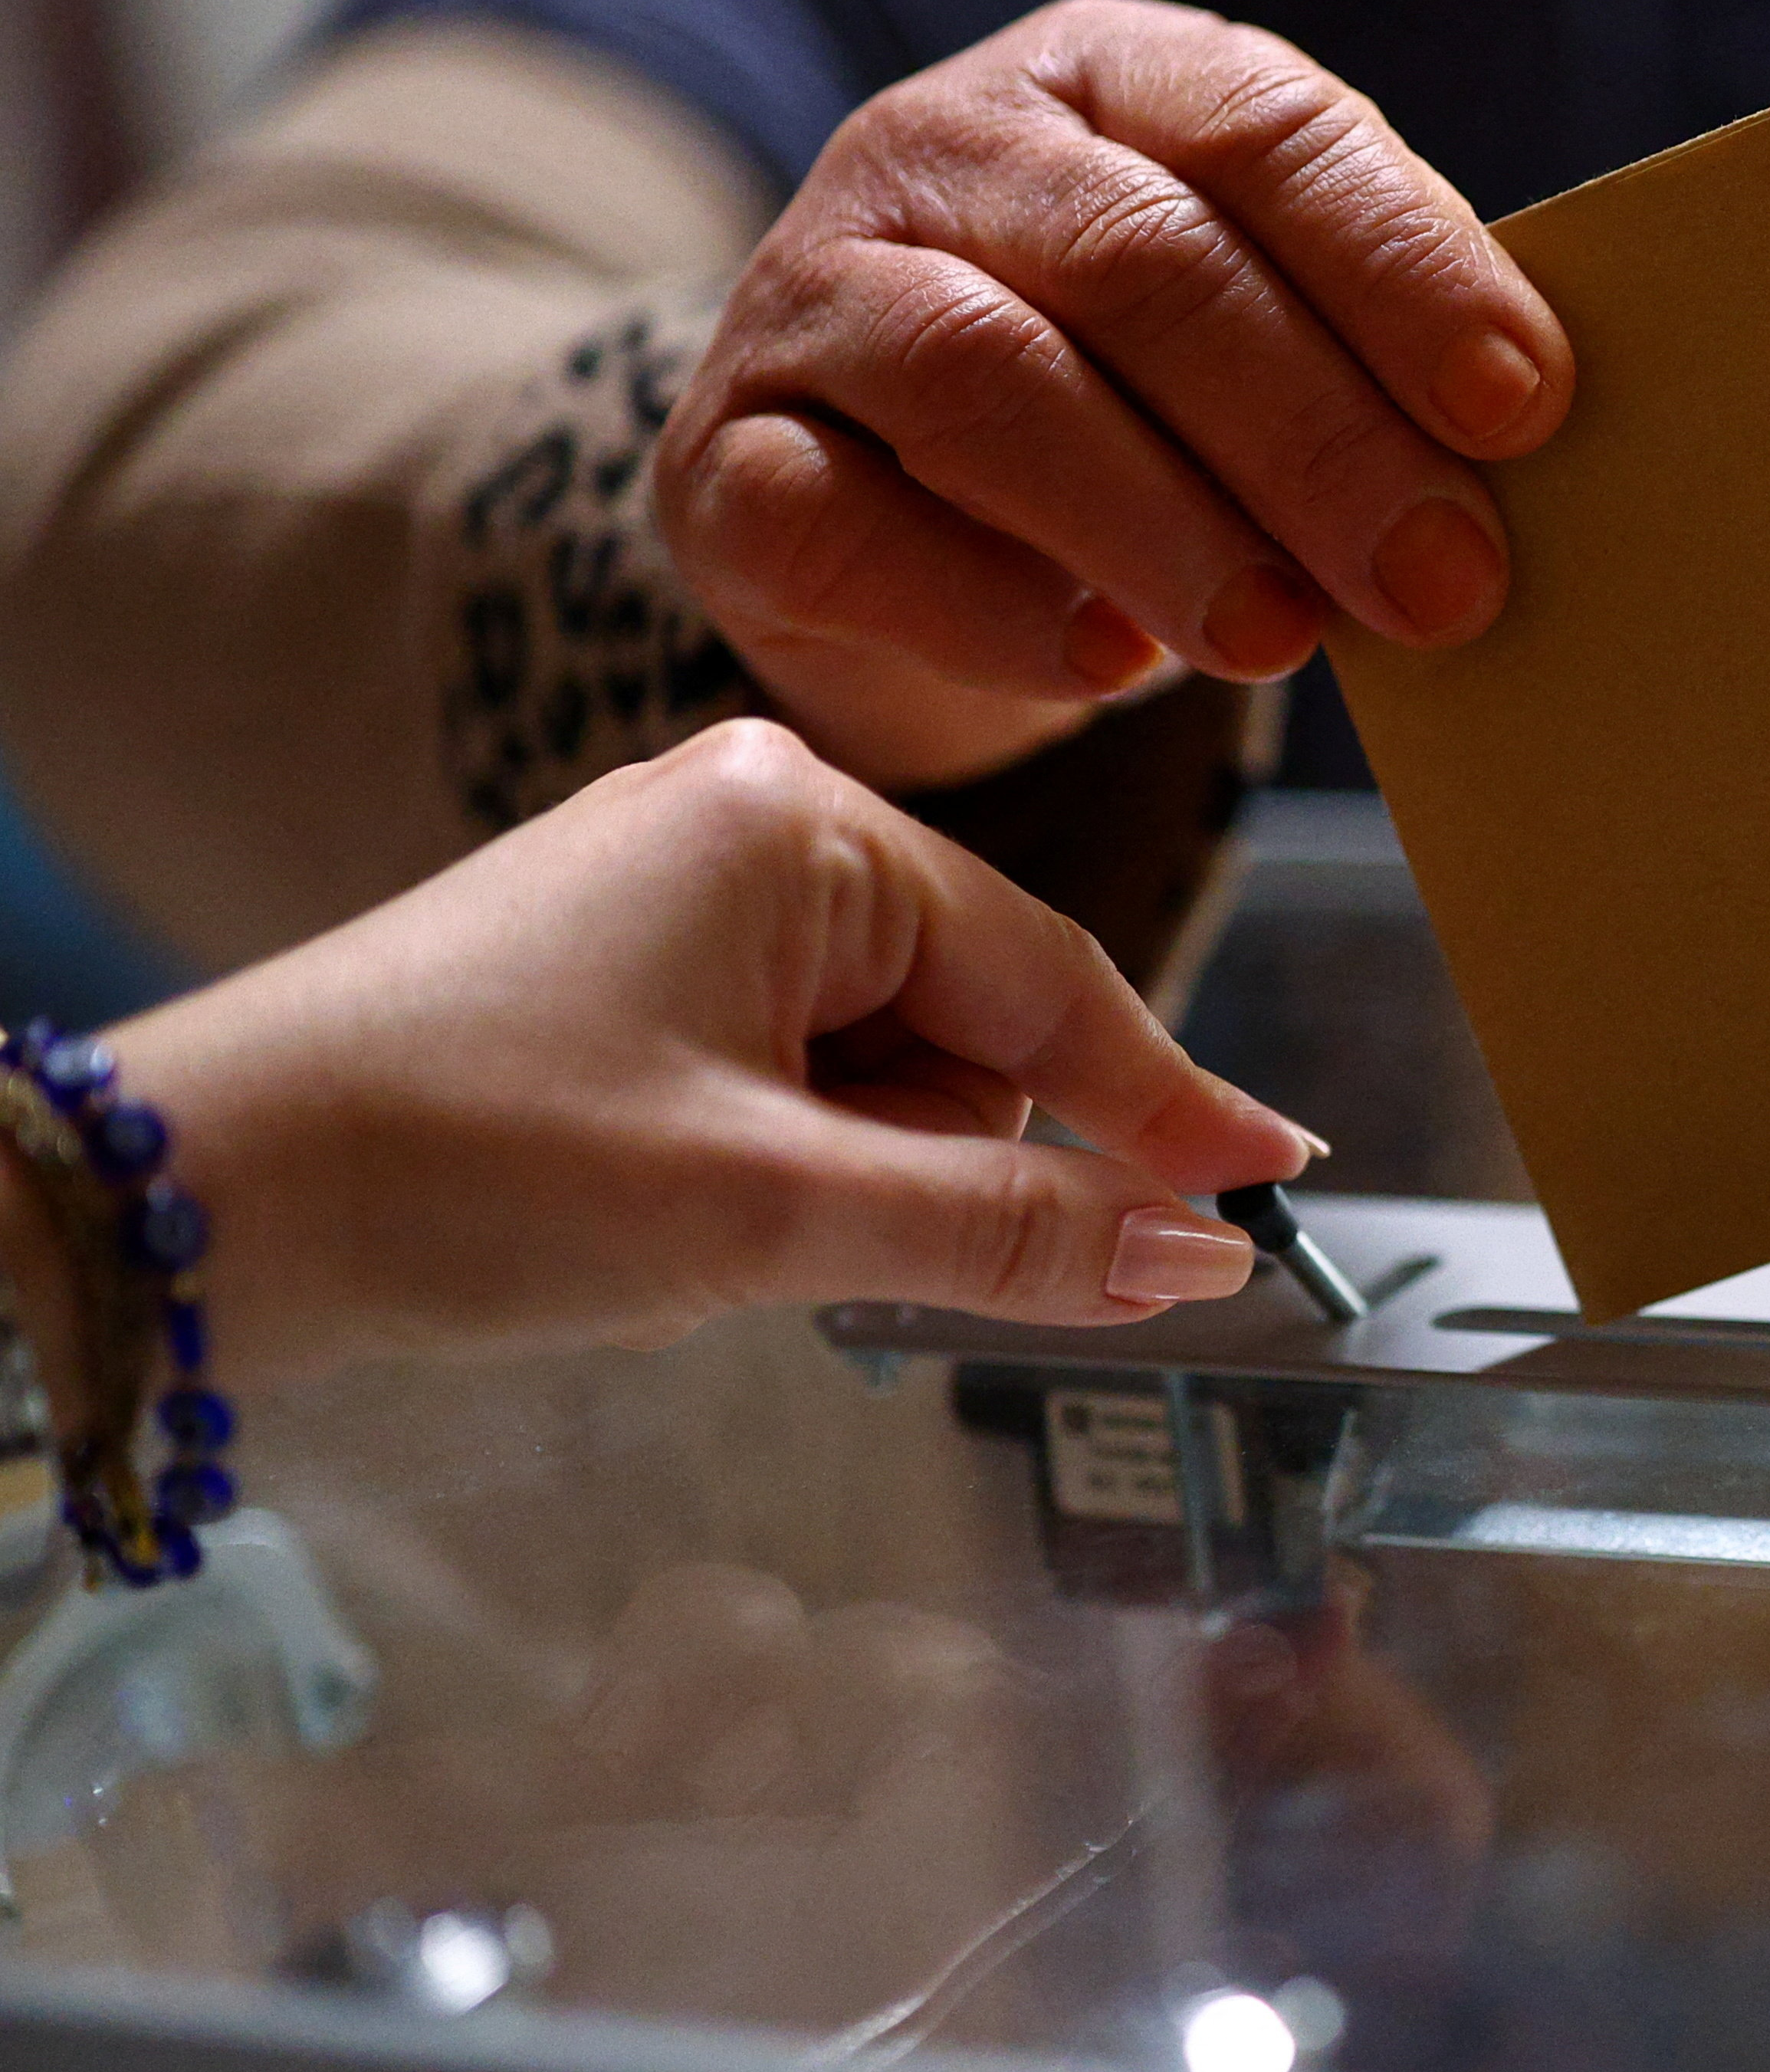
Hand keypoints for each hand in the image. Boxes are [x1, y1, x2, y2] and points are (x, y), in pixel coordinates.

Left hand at [107, 720, 1315, 1386]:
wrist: (190, 1197)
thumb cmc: (465, 1167)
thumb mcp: (770, 1209)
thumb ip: (1011, 1228)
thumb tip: (1203, 1255)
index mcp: (801, 820)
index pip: (1054, 983)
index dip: (1169, 1107)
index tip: (1278, 1188)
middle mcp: (751, 817)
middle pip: (973, 1022)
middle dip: (937, 1154)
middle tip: (805, 1237)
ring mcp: (679, 882)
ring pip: (884, 1063)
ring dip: (848, 1169)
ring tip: (706, 1223)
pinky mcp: (625, 960)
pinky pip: (792, 1064)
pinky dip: (781, 1155)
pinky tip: (680, 1202)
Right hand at [654, 0, 1575, 787]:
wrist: (885, 509)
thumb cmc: (1141, 413)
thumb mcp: (1256, 337)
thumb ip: (1369, 356)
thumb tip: (1525, 460)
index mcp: (1111, 78)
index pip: (1270, 128)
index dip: (1404, 267)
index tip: (1525, 408)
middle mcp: (942, 146)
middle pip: (1143, 259)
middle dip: (1314, 432)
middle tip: (1441, 582)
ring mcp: (810, 293)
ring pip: (988, 376)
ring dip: (1162, 519)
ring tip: (1283, 636)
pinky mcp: (728, 465)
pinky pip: (846, 523)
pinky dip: (989, 603)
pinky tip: (1107, 669)